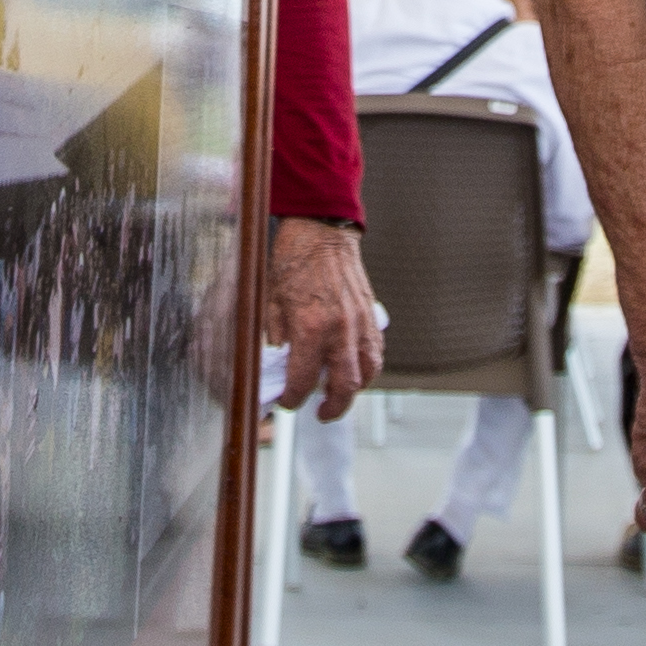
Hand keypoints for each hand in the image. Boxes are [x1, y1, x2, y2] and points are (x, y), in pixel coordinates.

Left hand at [267, 218, 381, 422]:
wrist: (321, 232)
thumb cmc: (292, 262)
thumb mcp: (270, 303)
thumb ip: (274, 339)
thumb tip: (274, 368)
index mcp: (310, 328)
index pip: (302, 381)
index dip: (292, 399)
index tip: (287, 402)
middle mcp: (339, 330)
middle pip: (344, 387)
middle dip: (332, 408)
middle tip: (320, 413)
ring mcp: (359, 324)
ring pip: (366, 374)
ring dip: (353, 391)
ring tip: (338, 396)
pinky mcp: (371, 316)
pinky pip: (375, 353)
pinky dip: (367, 369)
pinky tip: (354, 371)